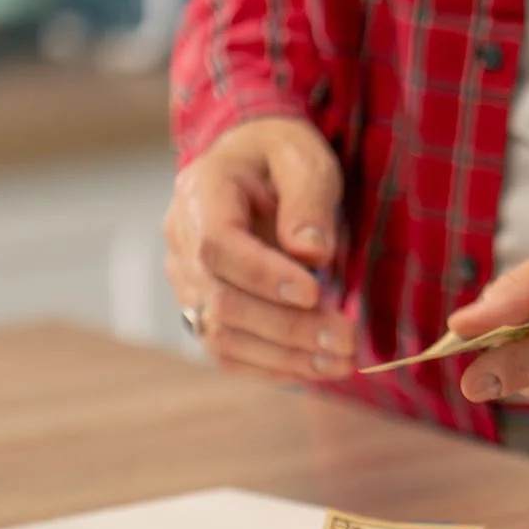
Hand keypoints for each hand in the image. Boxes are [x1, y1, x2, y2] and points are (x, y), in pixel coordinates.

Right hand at [163, 117, 357, 381]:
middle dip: (288, 327)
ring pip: (222, 336)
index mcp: (201, 194)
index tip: (315, 292)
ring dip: (284, 357)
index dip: (263, 276)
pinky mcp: (202, 311)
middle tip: (346, 340)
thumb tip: (310, 253)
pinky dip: (271, 367)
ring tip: (341, 362)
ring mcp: (186, 281)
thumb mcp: (303, 159)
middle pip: (222, 302)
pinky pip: (227, 352)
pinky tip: (316, 370)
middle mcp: (181, 241)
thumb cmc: (281, 158)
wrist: (253, 167)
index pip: (218, 246)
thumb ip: (308, 200)